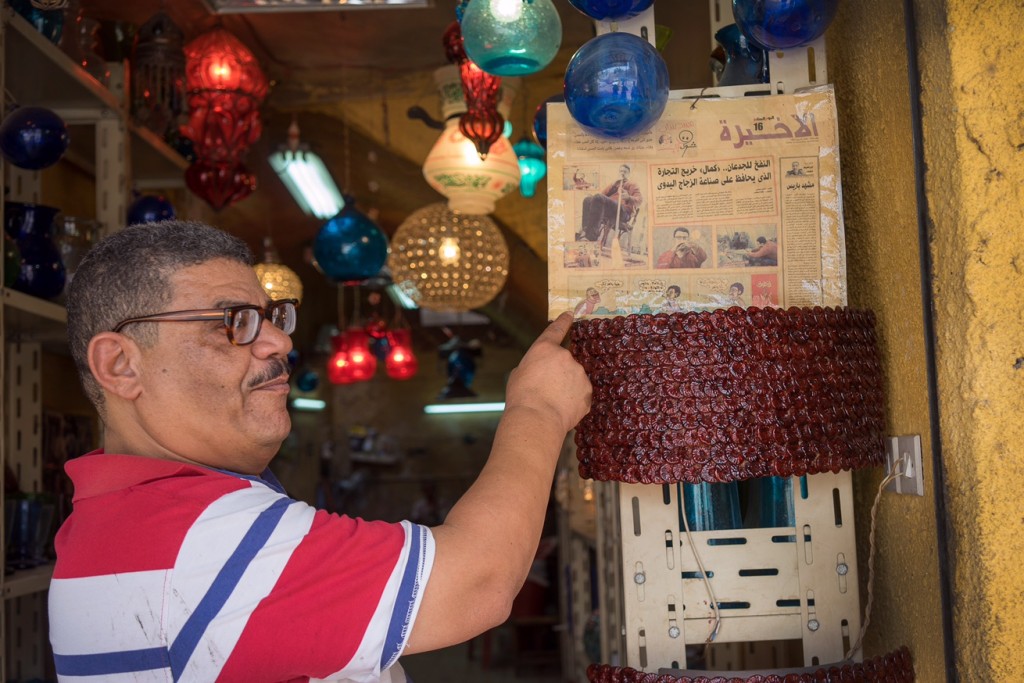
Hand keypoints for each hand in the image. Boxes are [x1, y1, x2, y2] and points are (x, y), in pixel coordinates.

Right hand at [505, 312, 591, 433]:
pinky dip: (573, 401)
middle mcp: (566, 357)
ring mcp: (579, 374)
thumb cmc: (521, 396)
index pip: (556, 330)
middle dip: (557, 374)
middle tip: (545, 390)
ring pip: (574, 378)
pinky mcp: (587, 392)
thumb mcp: (519, 374)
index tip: (570, 315)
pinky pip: (580, 394)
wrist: (537, 418)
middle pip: (564, 362)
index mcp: (545, 349)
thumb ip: (533, 367)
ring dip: (566, 387)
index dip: (563, 322)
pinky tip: (561, 410)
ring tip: (551, 403)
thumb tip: (539, 373)